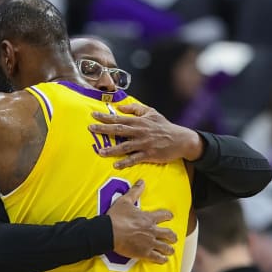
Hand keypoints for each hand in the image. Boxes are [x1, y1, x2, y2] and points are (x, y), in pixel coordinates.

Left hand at [88, 103, 203, 168]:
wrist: (181, 139)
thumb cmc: (164, 126)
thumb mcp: (152, 112)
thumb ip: (135, 108)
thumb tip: (120, 106)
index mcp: (140, 121)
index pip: (120, 118)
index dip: (106, 117)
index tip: (93, 116)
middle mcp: (140, 131)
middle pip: (119, 130)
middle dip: (104, 129)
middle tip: (91, 129)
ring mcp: (144, 143)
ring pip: (125, 146)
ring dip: (112, 149)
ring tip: (100, 152)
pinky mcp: (149, 154)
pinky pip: (135, 159)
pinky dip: (125, 162)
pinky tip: (116, 165)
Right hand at [106, 180, 177, 263]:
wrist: (108, 232)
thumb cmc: (116, 217)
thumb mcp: (125, 201)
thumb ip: (135, 191)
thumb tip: (142, 181)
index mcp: (148, 218)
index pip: (164, 215)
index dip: (168, 215)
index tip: (170, 216)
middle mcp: (152, 230)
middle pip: (169, 234)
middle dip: (172, 236)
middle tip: (173, 237)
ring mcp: (149, 242)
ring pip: (165, 247)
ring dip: (169, 249)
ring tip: (170, 251)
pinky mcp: (144, 253)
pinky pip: (157, 258)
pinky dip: (162, 259)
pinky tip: (163, 260)